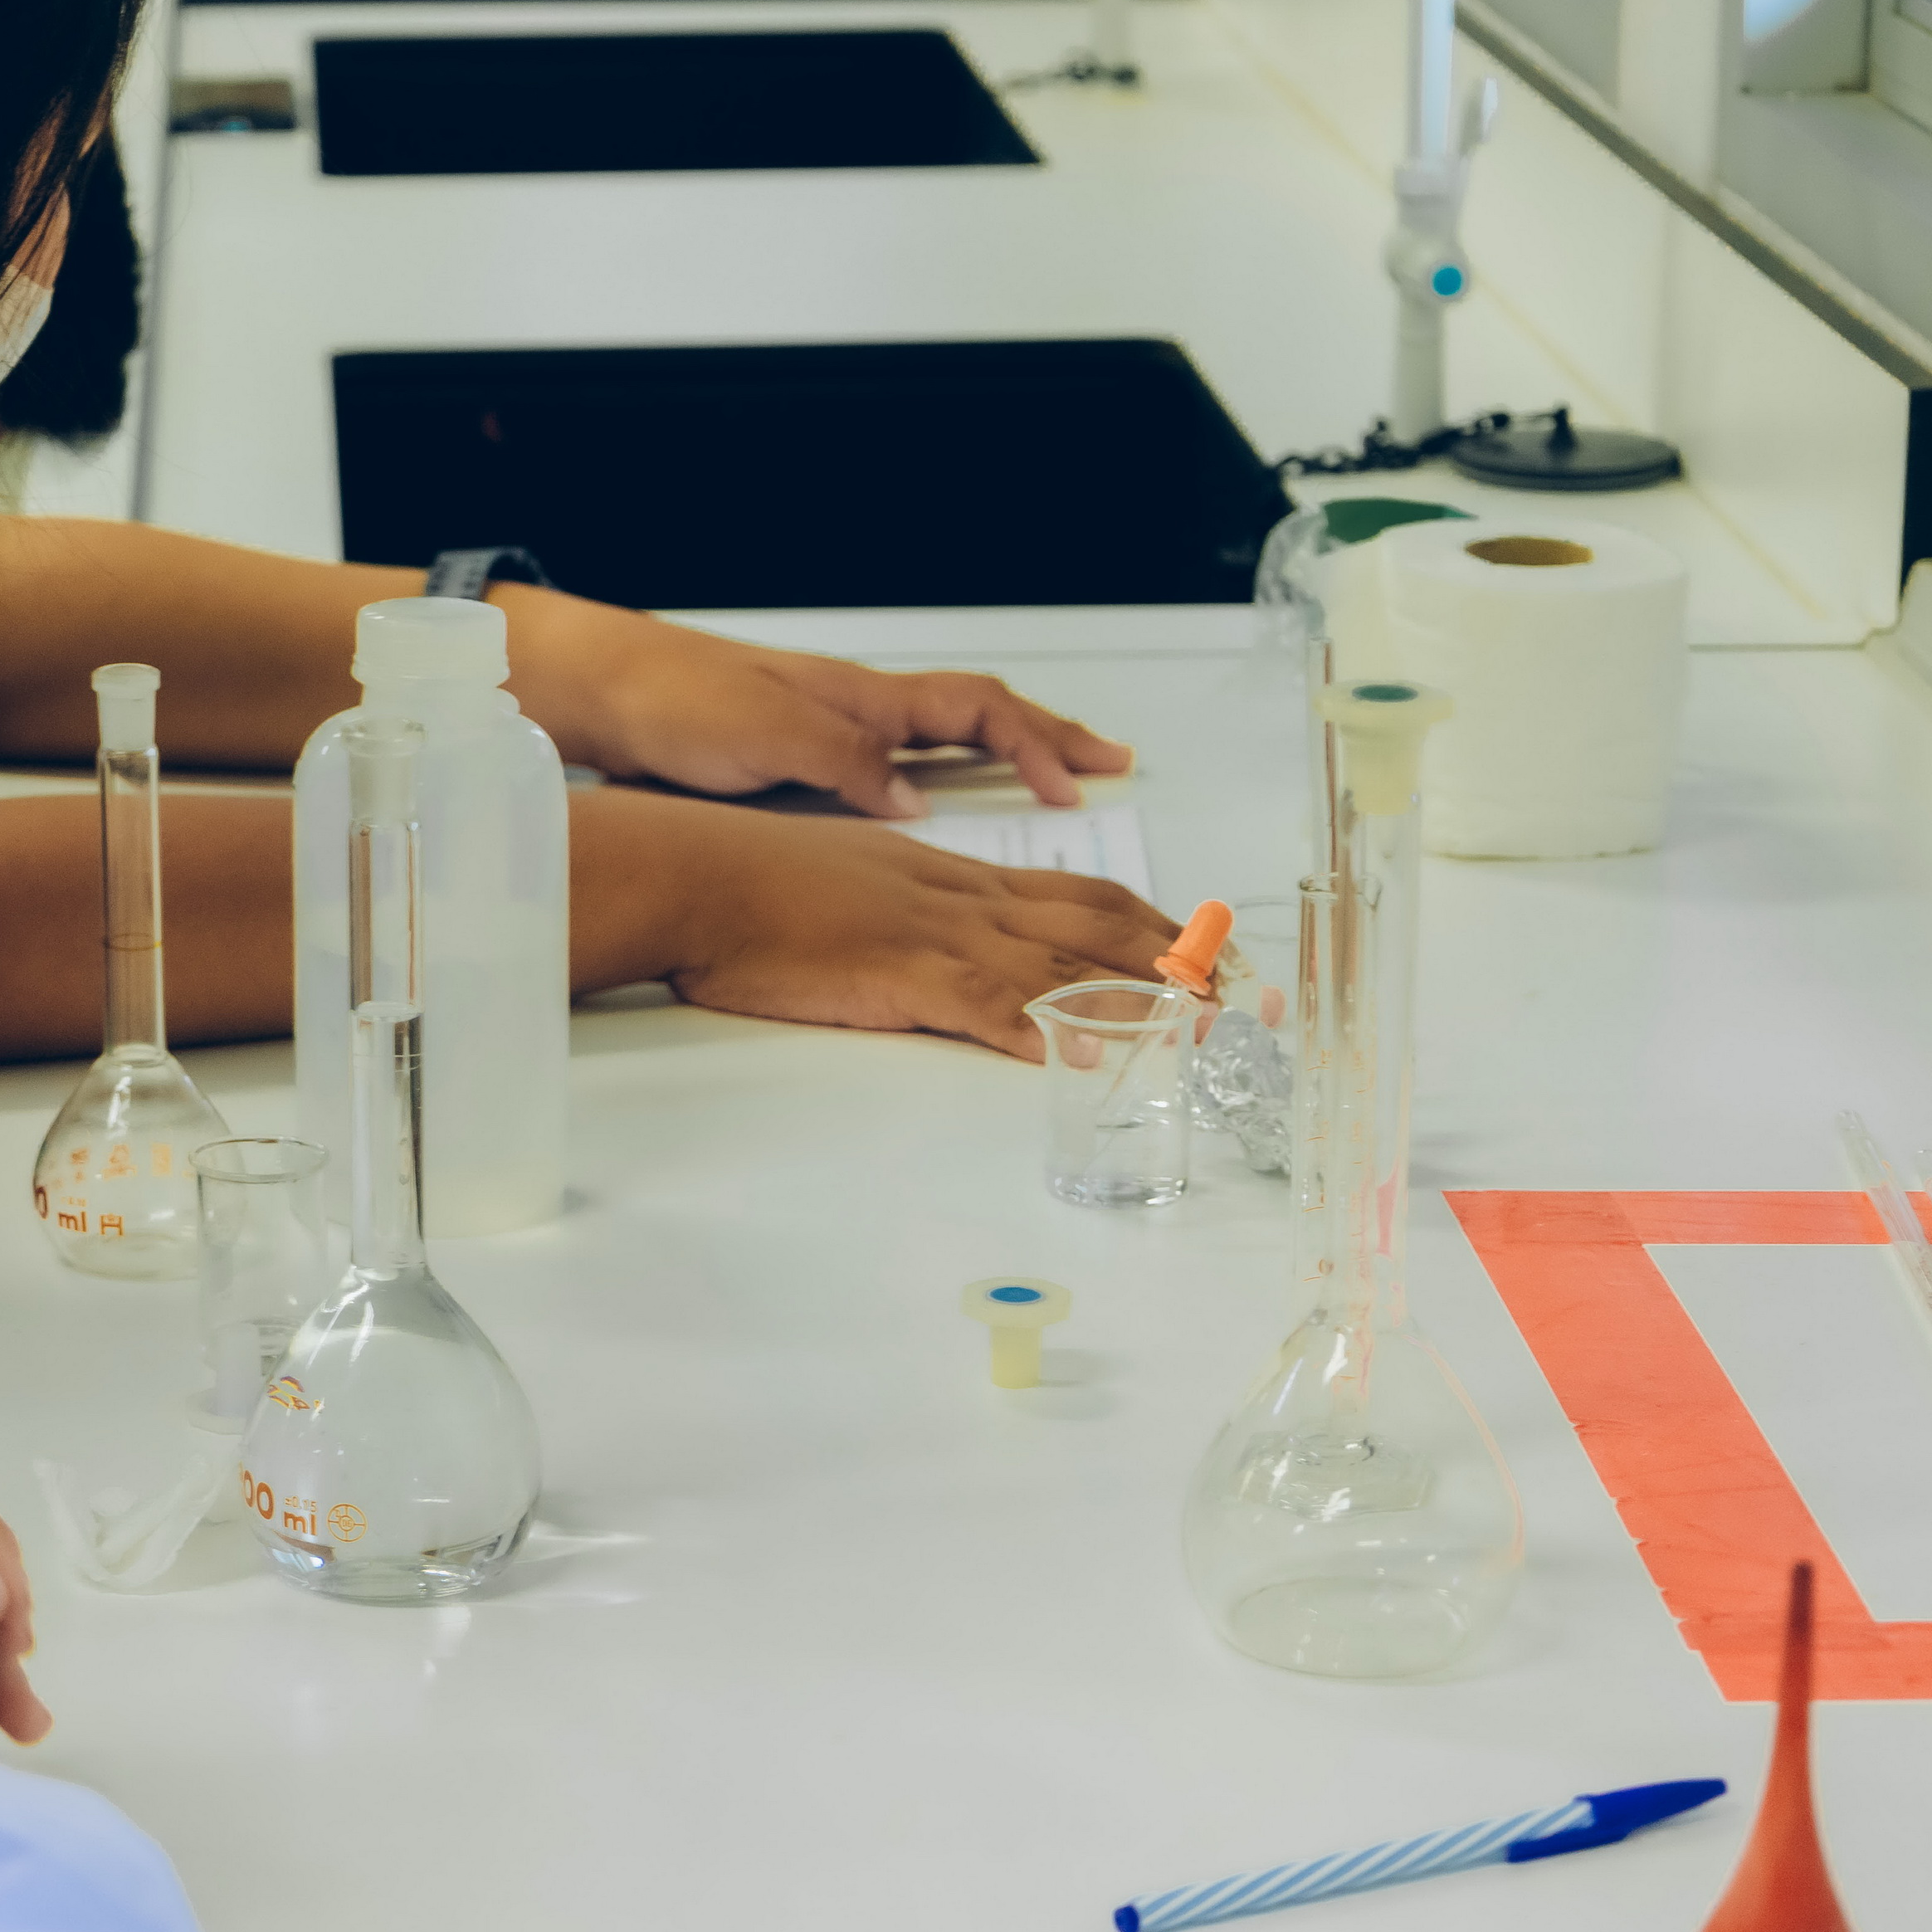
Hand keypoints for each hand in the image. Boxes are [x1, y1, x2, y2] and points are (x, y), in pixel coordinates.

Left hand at [500, 587, 1132, 814]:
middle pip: (978, 716)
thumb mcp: (766, 734)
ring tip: (1054, 783)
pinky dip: (940, 781)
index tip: (1078, 784)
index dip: (1034, 744)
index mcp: (863, 698)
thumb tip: (918, 802)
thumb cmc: (676, 702)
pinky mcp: (801, 763)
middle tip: (1109, 764)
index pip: (977, 709)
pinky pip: (896, 767)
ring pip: (941, 742)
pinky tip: (945, 807)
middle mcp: (859, 711)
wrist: (606, 693)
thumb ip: (846, 766)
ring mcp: (834, 733)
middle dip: (1048, 739)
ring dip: (1002, 758)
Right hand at [582, 792, 1178, 1058]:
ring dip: (1143, 995)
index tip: (1191, 944)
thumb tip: (913, 945)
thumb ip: (889, 913)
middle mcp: (959, 896)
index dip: (1141, 917)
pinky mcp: (905, 971)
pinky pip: (997, 1002)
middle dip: (1175, 956)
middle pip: (1093, 919)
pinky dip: (1055, 1028)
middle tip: (1239, 990)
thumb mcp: (837, 889)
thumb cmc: (743, 888)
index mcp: (944, 878)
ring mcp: (937, 930)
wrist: (692, 877)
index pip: (1069, 891)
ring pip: (1066, 958)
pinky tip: (1098, 1054)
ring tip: (1205, 1028)